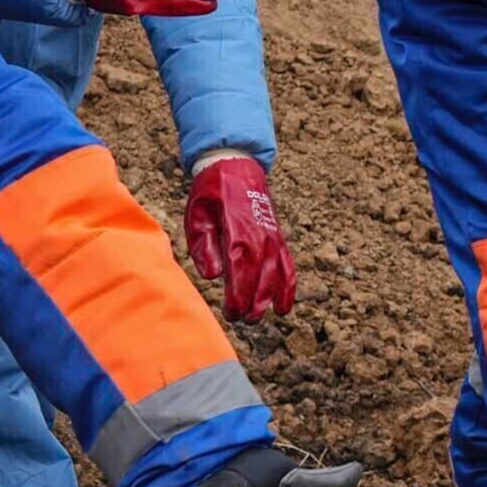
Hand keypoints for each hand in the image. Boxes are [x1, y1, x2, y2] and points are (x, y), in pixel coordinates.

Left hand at [184, 152, 295, 320]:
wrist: (236, 165)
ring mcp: (273, 237)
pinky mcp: (278, 238)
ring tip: (257, 318)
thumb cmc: (211, 192)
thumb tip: (213, 275)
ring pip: (277, 274)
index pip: (241, 270)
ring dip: (269, 299)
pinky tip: (283, 308)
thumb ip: (204, 246)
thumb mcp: (198, 215)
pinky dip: (289, 287)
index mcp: (238, 230)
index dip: (239, 294)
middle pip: (261, 277)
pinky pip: (288, 265)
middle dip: (253, 302)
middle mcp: (260, 235)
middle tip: (241, 320)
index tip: (232, 312)